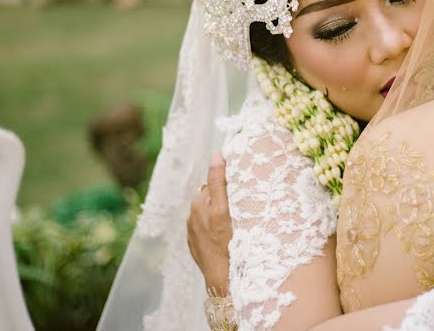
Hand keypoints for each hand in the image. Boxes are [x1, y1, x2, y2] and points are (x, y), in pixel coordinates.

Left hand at [187, 152, 231, 294]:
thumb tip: (216, 154)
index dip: (227, 178)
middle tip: (240, 207)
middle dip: (223, 199)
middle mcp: (193, 216)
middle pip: (211, 197)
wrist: (223, 279)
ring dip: (219, 214)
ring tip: (233, 225)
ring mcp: (193, 232)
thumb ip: (218, 181)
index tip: (237, 177)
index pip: (215, 181)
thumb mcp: (226, 209)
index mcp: (200, 203)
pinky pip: (206, 230)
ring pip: (209, 213)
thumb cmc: (228, 243)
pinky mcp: (195, 245)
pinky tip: (225, 238)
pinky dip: (214, 229)